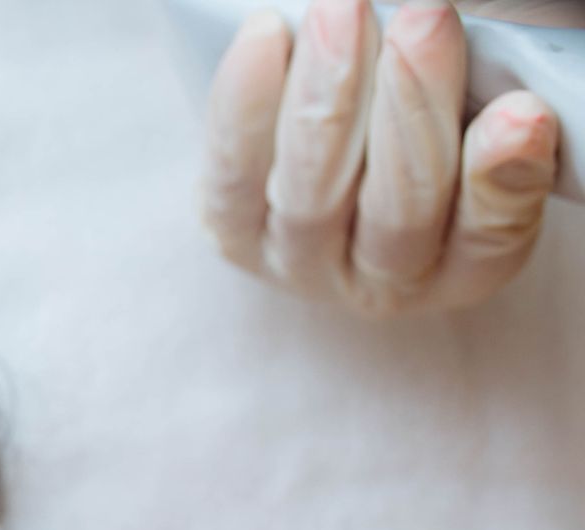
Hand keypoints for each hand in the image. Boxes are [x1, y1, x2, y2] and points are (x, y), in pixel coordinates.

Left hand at [199, 0, 560, 315]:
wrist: (335, 130)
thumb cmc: (421, 118)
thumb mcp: (472, 110)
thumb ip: (488, 99)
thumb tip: (500, 90)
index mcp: (466, 264)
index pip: (491, 234)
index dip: (501, 178)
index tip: (518, 113)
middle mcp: (383, 278)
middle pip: (402, 206)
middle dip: (414, 105)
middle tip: (426, 19)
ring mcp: (302, 262)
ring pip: (313, 191)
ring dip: (330, 94)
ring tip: (341, 12)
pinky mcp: (235, 232)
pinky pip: (234, 175)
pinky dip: (247, 104)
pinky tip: (265, 38)